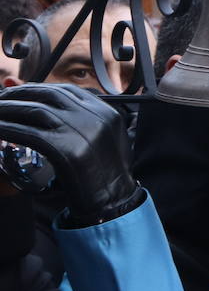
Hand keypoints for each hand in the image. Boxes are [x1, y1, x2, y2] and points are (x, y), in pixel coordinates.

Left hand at [0, 84, 139, 225]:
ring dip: (8, 109)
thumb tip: (56, 108)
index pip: (66, 91)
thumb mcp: (107, 140)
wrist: (115, 202)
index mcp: (106, 112)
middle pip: (48, 95)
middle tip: (1, 101)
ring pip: (34, 110)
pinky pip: (28, 132)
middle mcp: (95, 117)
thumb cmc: (107, 174)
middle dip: (19, 94)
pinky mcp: (66, 150)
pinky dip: (7, 128)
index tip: (21, 94)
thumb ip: (87, 121)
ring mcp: (81, 133)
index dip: (39, 88)